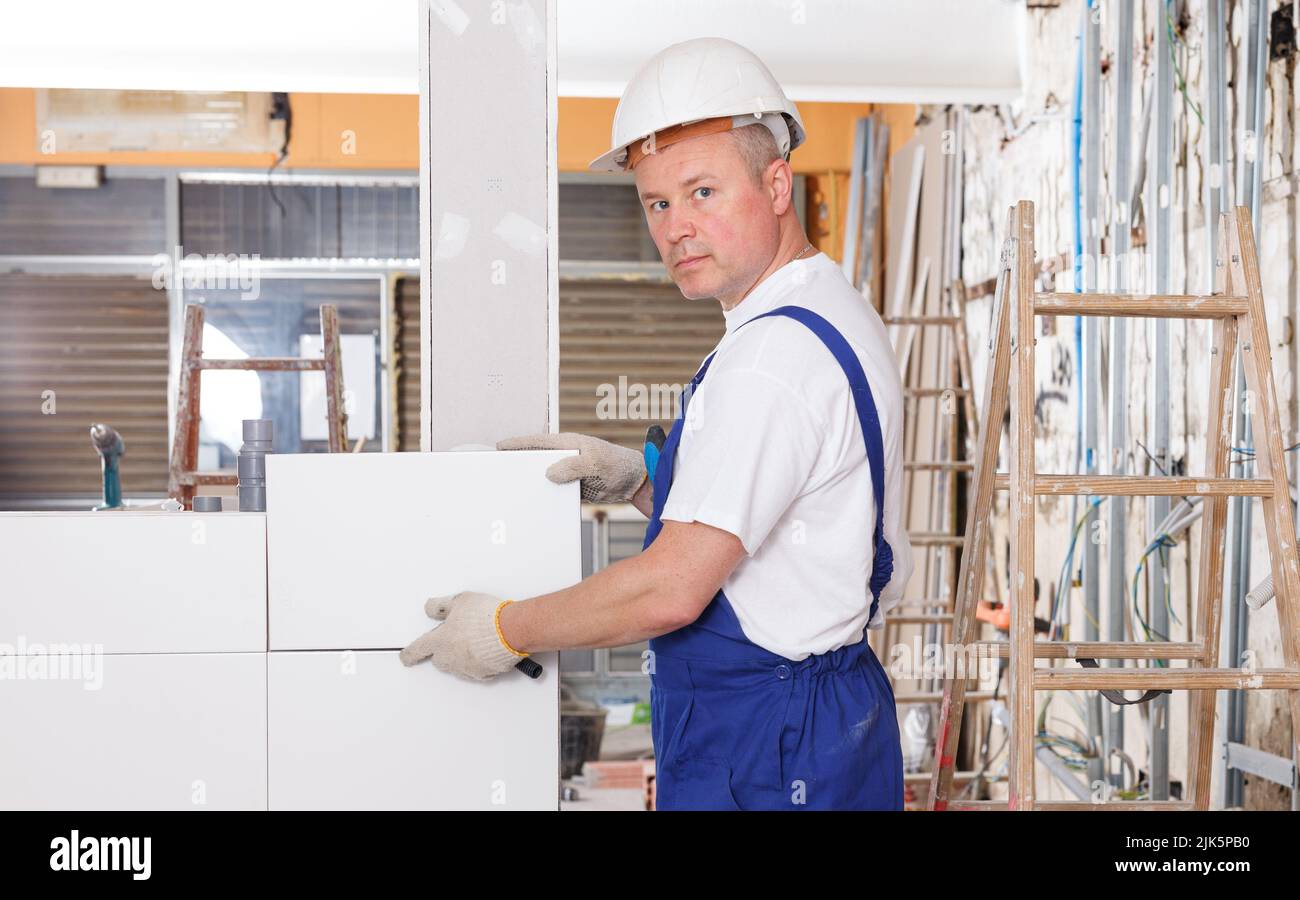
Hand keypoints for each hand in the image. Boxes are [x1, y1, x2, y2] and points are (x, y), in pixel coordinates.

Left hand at [399, 591, 524, 680]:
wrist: (511, 630)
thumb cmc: (486, 616)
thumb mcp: (459, 600)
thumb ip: (441, 606)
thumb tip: (431, 609)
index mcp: (440, 641)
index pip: (418, 649)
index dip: (409, 653)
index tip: (405, 657)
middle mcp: (450, 658)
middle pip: (439, 659)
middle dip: (444, 650)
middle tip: (457, 637)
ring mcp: (466, 668)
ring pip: (457, 666)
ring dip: (462, 656)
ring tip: (477, 639)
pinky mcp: (483, 674)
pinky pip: (476, 670)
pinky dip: (479, 662)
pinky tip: (487, 649)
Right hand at [496, 432, 645, 502]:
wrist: (634, 481)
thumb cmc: (618, 464)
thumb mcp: (595, 462)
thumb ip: (573, 466)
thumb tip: (549, 473)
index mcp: (567, 443)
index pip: (537, 442)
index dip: (517, 444)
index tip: (500, 446)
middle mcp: (565, 456)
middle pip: (537, 460)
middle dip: (520, 464)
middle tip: (501, 472)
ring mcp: (568, 472)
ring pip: (544, 477)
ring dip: (533, 483)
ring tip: (513, 491)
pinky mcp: (573, 487)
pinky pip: (555, 491)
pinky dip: (546, 496)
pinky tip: (536, 503)